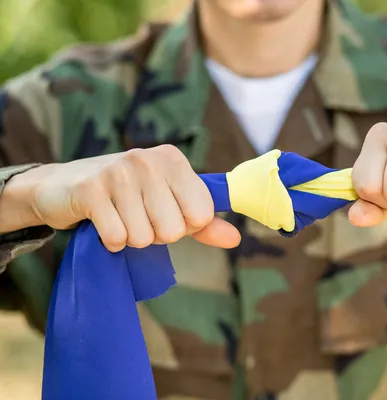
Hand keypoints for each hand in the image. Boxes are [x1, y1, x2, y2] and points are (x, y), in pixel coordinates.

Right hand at [4, 145, 240, 251]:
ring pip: (145, 237)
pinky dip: (110, 241)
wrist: (62, 186)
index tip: (164, 212)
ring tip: (118, 216)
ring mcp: (118, 172)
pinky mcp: (91, 190)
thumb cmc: (126, 196)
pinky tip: (102, 222)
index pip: (202, 214)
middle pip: (174, 230)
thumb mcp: (168, 202)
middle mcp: (147, 159)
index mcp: (173, 159)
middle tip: (137, 216)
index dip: (185, 225)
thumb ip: (202, 221)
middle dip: (156, 234)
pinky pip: (118, 238)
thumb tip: (235, 239)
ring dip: (131, 238)